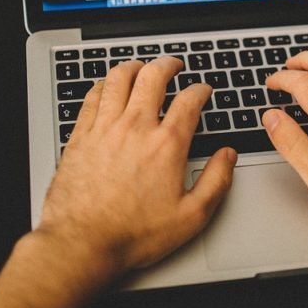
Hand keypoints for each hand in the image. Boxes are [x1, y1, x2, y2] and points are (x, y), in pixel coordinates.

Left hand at [35, 56, 236, 273]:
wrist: (82, 243)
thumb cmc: (132, 234)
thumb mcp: (191, 216)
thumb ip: (216, 181)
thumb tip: (227, 157)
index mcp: (167, 145)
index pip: (189, 101)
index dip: (201, 90)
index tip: (203, 90)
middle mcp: (135, 128)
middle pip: (153, 77)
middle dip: (168, 64)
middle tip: (174, 64)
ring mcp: (104, 128)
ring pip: (119, 79)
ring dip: (134, 66)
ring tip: (141, 66)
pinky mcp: (80, 136)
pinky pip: (92, 96)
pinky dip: (103, 85)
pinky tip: (106, 87)